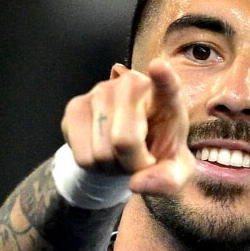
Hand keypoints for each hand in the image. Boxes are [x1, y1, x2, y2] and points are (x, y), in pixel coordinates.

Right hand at [59, 58, 194, 195]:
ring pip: (101, 152)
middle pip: (124, 140)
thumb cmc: (157, 154)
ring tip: (120, 155)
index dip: (163, 78)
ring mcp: (100, 92)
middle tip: (138, 161)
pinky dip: (93, 167)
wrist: (126, 151)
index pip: (166, 86)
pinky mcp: (76, 106)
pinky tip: (101, 152)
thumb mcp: (174, 171)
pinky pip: (82, 155)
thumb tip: (137, 183)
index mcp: (165, 98)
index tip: (158, 67)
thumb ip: (168, 180)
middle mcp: (131, 85)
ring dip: (111, 166)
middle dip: (131, 164)